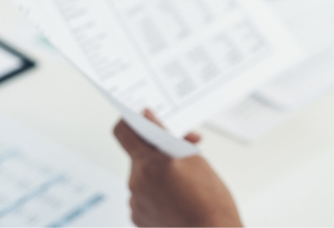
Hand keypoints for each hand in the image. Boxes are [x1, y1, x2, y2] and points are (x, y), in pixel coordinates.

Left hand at [113, 110, 241, 226]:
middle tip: (184, 153)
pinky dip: (155, 193)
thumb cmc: (210, 198)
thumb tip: (148, 116)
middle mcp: (136, 182)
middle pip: (138, 155)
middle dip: (158, 151)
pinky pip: (142, 196)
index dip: (130, 122)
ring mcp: (135, 202)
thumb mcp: (192, 157)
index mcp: (149, 162)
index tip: (141, 120)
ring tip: (183, 182)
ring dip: (157, 173)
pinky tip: (175, 198)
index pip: (123, 132)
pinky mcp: (138, 217)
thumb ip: (164, 134)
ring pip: (142, 176)